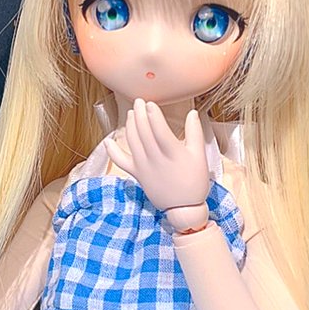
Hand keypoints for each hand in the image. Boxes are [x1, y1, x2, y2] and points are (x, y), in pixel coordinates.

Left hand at [104, 100, 209, 214]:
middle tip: (138, 101)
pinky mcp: (136, 174)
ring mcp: (143, 166)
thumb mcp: (199, 156)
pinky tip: (108, 141)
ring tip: (130, 113)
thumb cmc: (194, 181)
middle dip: (139, 114)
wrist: (183, 208)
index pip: (158, 129)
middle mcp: (155, 158)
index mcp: (172, 152)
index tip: (150, 103)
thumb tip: (192, 113)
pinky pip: (120, 161)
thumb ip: (194, 132)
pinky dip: (112, 151)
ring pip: (132, 141)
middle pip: (143, 132)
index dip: (153, 114)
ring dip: (130, 125)